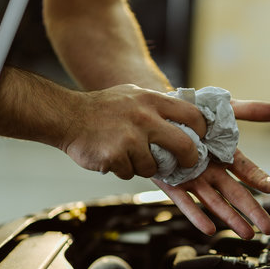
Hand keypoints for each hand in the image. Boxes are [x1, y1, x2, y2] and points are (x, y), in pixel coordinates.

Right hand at [62, 84, 206, 179]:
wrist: (66, 116)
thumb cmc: (106, 108)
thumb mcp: (136, 95)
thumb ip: (160, 106)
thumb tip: (190, 120)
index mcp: (152, 100)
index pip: (192, 115)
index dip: (203, 130)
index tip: (202, 139)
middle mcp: (144, 117)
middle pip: (185, 146)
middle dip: (190, 160)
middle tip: (187, 164)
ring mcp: (130, 137)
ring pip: (154, 167)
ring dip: (144, 167)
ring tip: (130, 155)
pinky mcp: (115, 156)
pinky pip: (131, 173)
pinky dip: (124, 170)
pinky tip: (113, 157)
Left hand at [152, 100, 269, 238]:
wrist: (160, 114)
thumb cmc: (194, 112)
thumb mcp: (224, 109)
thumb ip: (251, 111)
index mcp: (226, 155)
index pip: (248, 170)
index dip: (261, 179)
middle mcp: (213, 171)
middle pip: (237, 193)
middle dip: (253, 211)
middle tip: (268, 228)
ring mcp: (195, 179)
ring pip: (216, 202)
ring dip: (231, 218)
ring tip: (247, 233)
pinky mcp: (174, 184)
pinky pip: (186, 202)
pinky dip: (196, 216)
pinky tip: (209, 228)